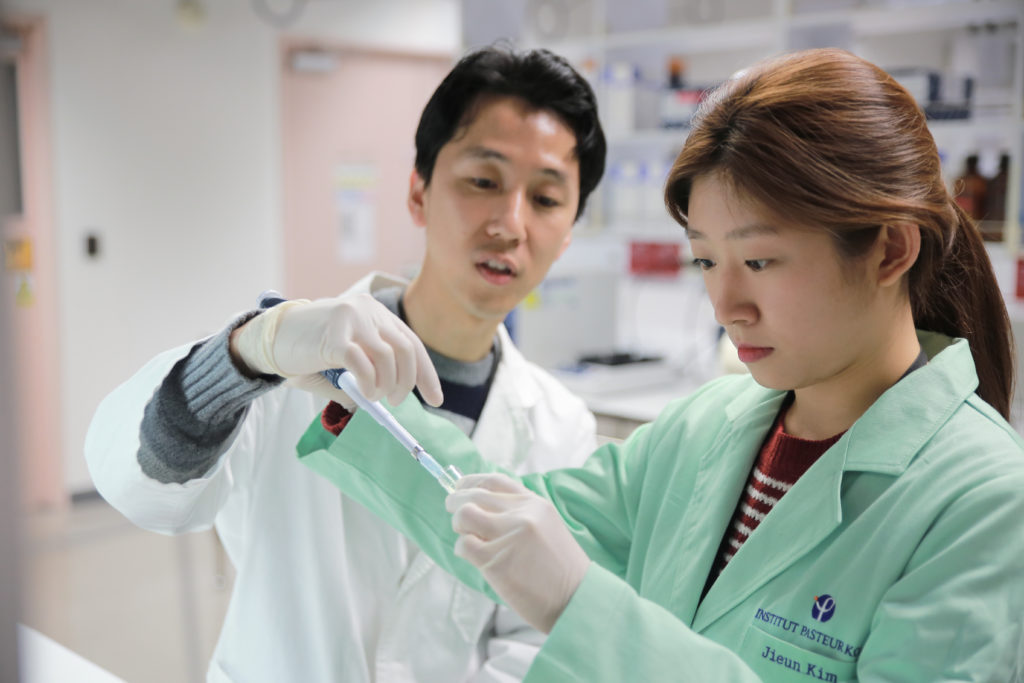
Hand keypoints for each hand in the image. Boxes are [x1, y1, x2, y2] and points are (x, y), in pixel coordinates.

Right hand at [230, 293, 442, 408]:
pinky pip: (362, 362)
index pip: (412, 343)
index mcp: (375, 312)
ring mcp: (351, 318)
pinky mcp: (333, 334)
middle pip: (406, 350)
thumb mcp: (345, 359)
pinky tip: (363, 391)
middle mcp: (367, 310)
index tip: (436, 399)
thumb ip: (368, 372)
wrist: (270, 337)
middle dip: (407, 383)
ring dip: (386, 385)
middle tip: (395, 401)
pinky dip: (369, 382)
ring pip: (388, 357)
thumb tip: (389, 399)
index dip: (426, 374)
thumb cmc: (308, 351)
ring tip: (374, 396)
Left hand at [447, 473, 589, 633]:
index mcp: (534, 503)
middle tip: (453, 513)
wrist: (576, 598)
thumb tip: (482, 504)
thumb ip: (519, 512)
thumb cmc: (559, 567)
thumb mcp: (547, 525)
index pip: (493, 481)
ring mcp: (508, 537)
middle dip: (456, 502)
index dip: (470, 482)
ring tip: (468, 537)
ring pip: (464, 515)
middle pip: (473, 495)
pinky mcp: (496, 562)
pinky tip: (474, 557)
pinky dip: (462, 549)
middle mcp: (522, 514)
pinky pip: (464, 545)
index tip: (460, 488)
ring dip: (459, 525)